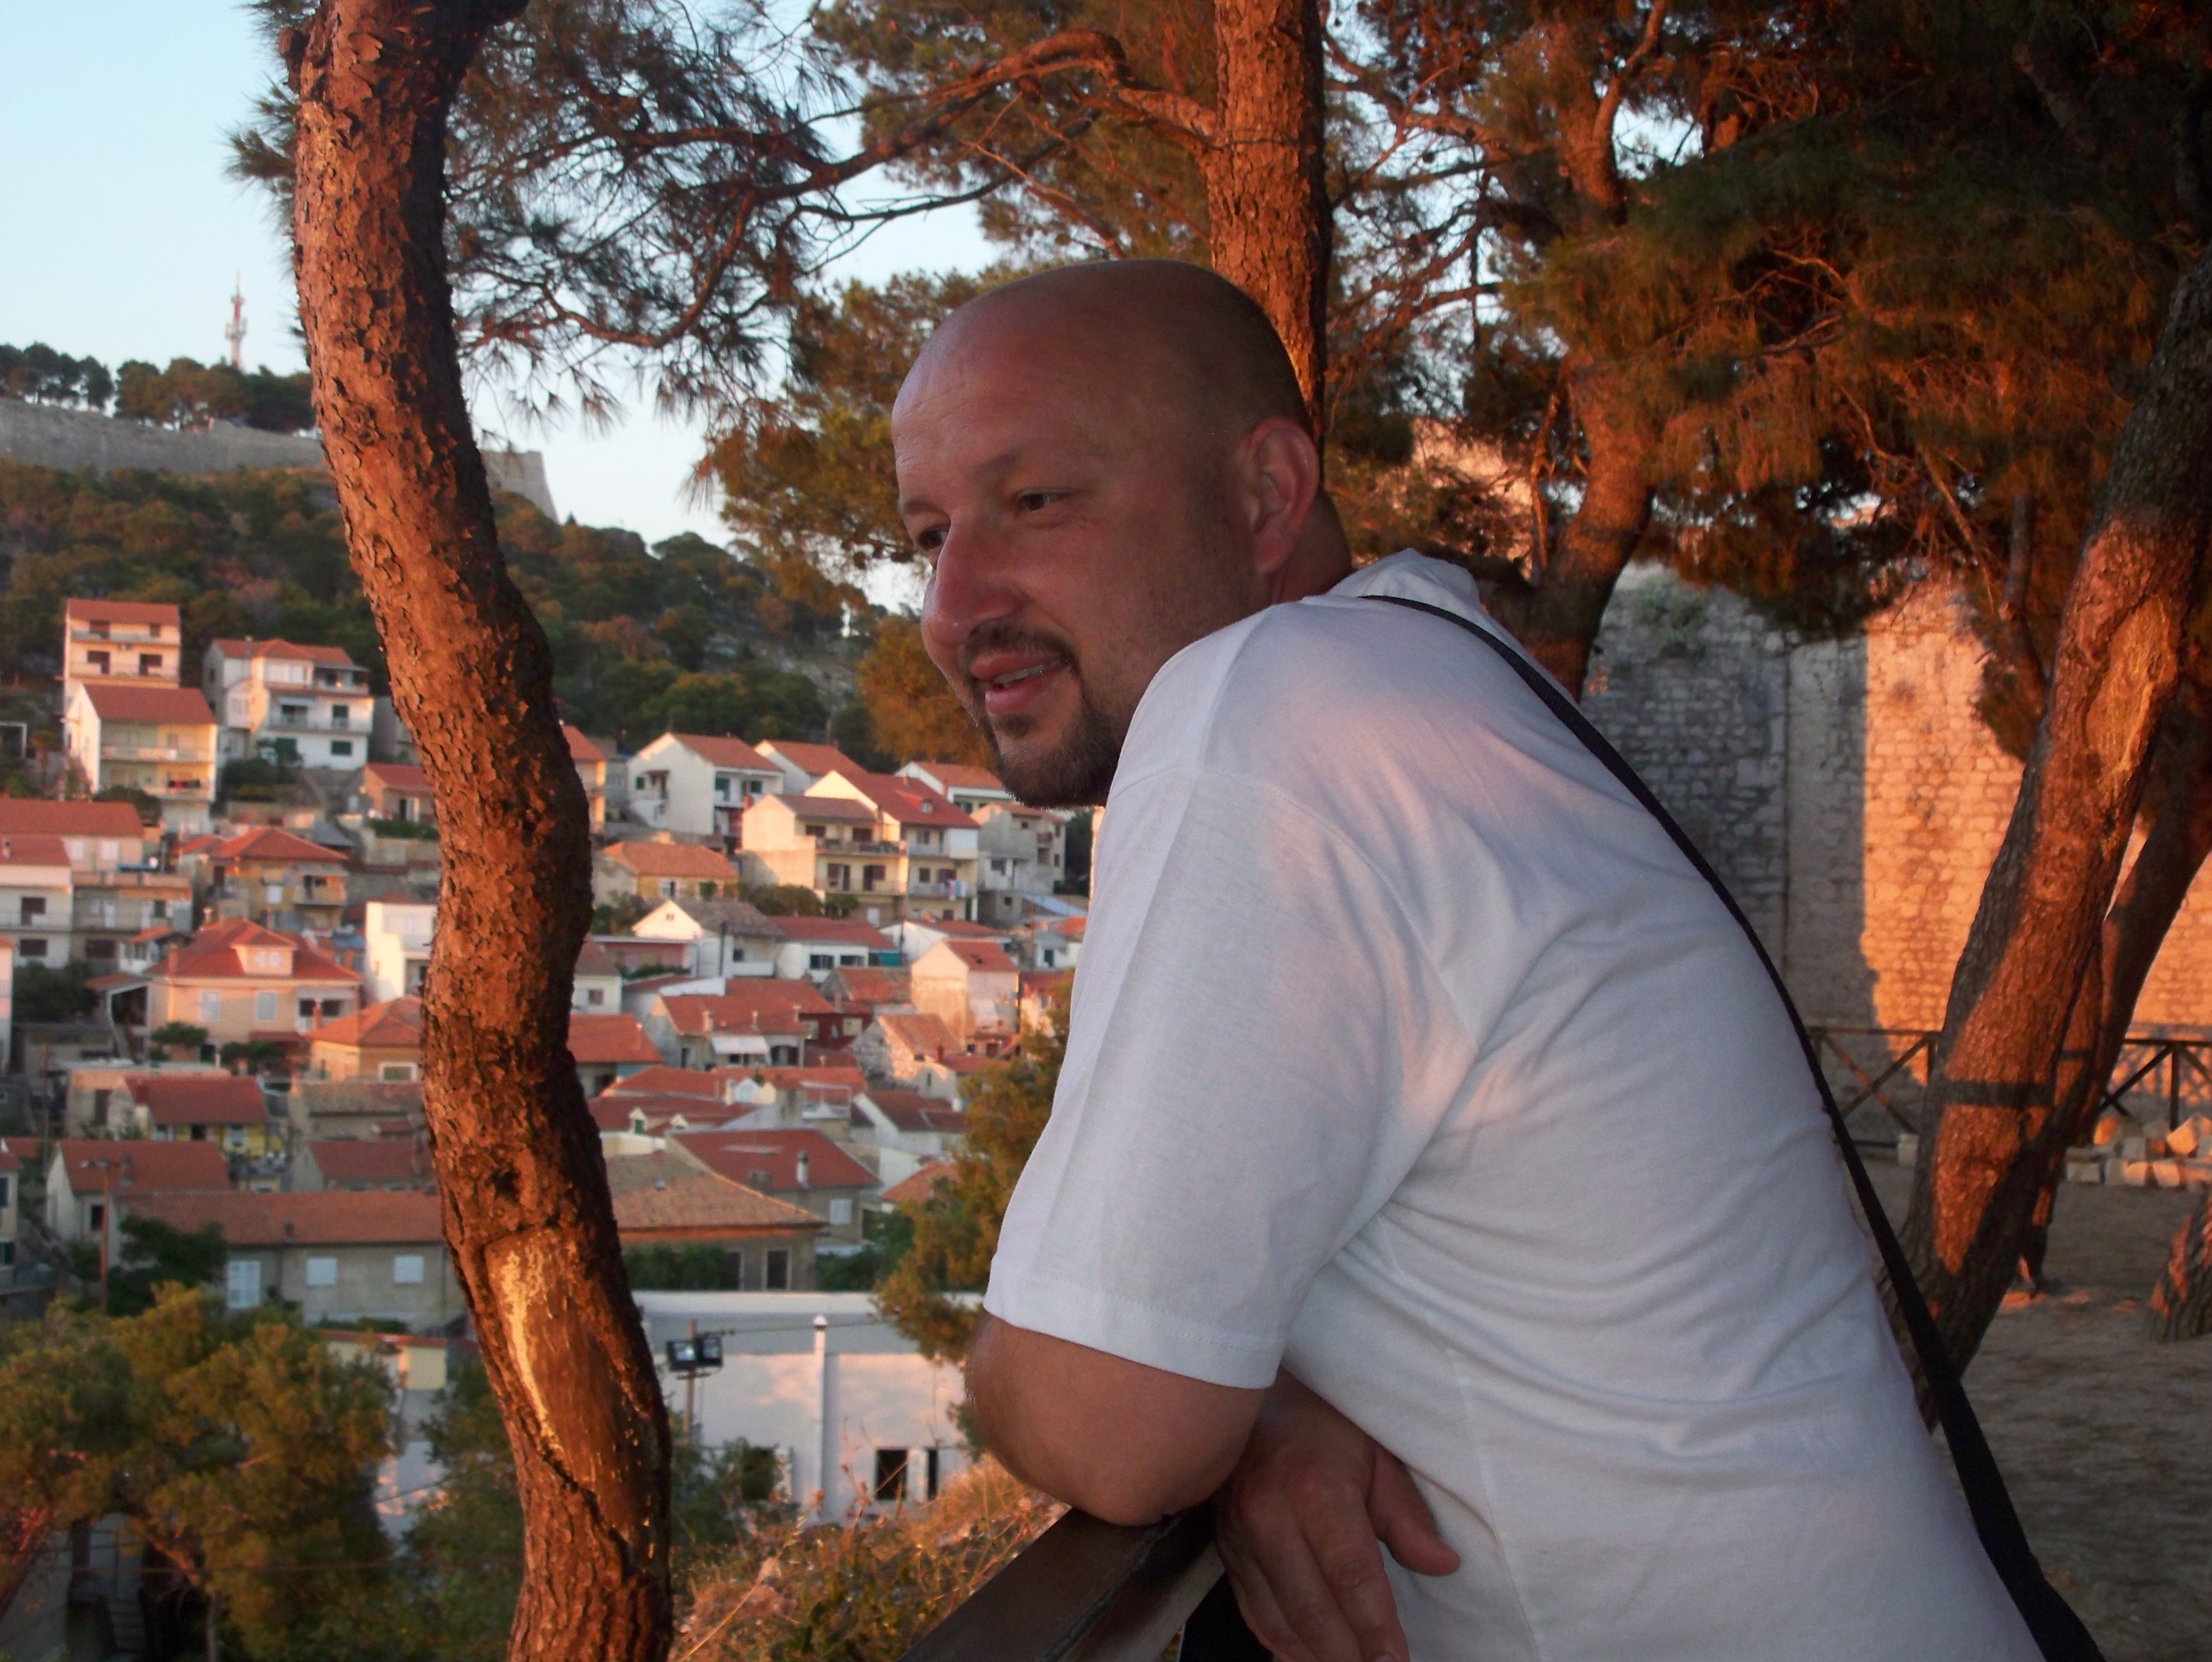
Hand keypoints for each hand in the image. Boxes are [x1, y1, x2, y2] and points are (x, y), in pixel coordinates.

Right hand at [1213, 1370, 1459, 1661]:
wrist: (1247, 1401)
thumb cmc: (1322, 1426)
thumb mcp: (1375, 1454)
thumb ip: (1407, 1515)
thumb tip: (1442, 1565)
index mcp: (1314, 1487)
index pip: (1351, 1574)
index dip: (1376, 1627)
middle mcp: (1269, 1515)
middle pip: (1312, 1609)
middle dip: (1348, 1654)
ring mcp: (1239, 1536)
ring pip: (1279, 1619)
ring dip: (1315, 1655)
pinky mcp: (1224, 1550)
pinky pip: (1253, 1612)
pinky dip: (1282, 1642)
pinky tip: (1308, 1655)